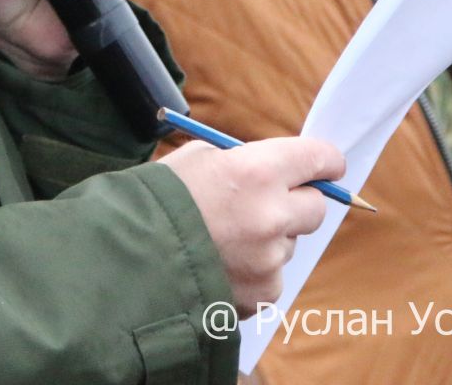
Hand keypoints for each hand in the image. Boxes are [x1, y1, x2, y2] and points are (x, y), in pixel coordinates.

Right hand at [161, 137, 344, 313]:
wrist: (125, 260)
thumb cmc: (157, 201)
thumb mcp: (198, 159)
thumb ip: (243, 162)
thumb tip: (275, 169)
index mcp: (258, 171)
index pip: (319, 158)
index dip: (325, 161)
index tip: (326, 165)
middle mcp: (272, 215)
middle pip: (316, 206)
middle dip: (297, 202)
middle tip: (269, 203)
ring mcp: (269, 259)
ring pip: (288, 243)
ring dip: (269, 239)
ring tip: (223, 240)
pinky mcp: (262, 293)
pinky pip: (271, 276)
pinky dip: (254, 271)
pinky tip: (219, 264)